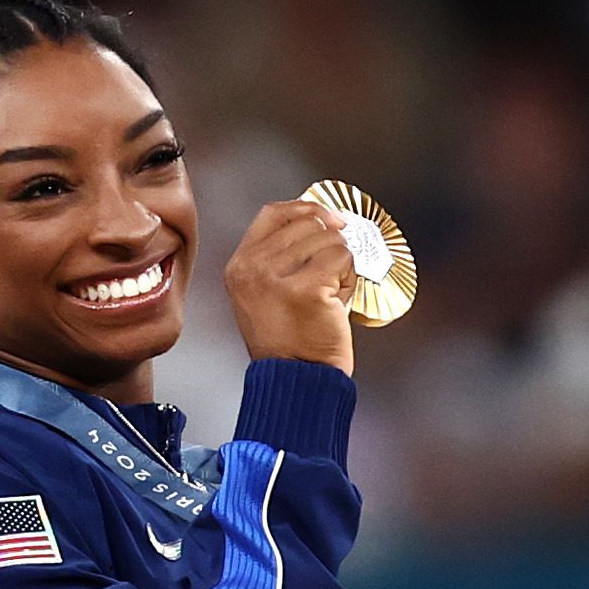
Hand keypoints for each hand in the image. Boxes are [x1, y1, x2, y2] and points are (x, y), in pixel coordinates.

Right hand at [226, 199, 356, 375]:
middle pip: (307, 223)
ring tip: (329, 294)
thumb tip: (319, 220)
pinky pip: (343, 259)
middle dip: (330, 246)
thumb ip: (280, 256)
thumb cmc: (288, 342)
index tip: (328, 217)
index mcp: (239, 266)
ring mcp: (276, 278)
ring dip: (340, 265)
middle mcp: (252, 268)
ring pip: (329, 240)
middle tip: (329, 277)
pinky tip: (336, 301)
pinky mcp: (306, 289)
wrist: (296, 380)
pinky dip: (349, 278)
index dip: (306, 208)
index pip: (273, 213)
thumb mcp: (265, 293)